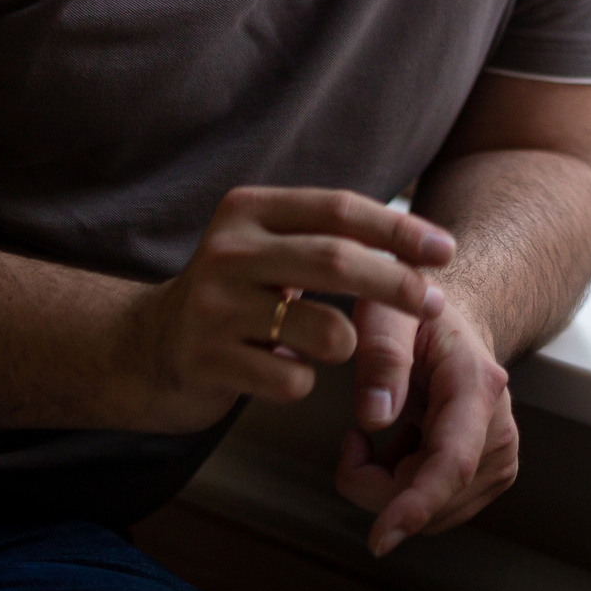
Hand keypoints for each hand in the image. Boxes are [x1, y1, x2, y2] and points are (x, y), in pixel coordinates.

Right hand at [117, 187, 454, 434]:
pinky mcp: (205, 361)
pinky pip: (292, 380)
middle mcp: (227, 251)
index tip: (446, 251)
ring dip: (346, 344)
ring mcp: (211, 308)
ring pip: (323, 330)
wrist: (144, 350)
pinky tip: (280, 373)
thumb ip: (329, 235)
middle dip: (397, 284)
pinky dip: (303, 382)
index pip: (340, 208)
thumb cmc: (235, 296)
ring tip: (330, 345)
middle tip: (433, 304)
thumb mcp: (268, 248)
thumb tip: (427, 242)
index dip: (399, 229)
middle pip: (338, 262)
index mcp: (248, 210)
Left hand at [335, 291, 517, 556]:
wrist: (453, 323)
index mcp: (477, 385)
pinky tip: (401, 449)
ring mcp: (500, 455)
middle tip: (352, 440)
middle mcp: (499, 428)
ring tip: (379, 440)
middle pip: (430, 495)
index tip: (379, 539)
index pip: (452, 461)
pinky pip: (437, 510)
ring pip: (431, 512)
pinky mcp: (492, 474)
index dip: (415, 505)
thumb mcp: (387, 313)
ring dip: (387, 488)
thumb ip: (380, 356)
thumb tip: (373, 417)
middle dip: (374, 484)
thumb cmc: (414, 315)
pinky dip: (404, 491)